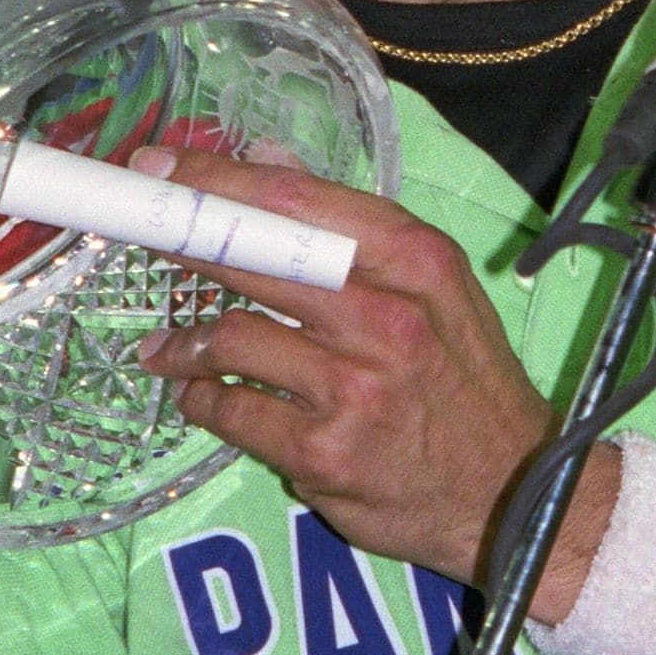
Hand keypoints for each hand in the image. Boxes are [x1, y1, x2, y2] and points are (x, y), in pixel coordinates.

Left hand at [129, 147, 557, 586]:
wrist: (510, 489)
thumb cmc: (464, 378)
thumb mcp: (435, 287)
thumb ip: (352, 230)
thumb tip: (264, 164)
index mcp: (414, 260)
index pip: (294, 201)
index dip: (216, 181)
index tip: (162, 170)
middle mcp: (385, 316)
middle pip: (251, 258)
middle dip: (184, 243)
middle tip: (145, 239)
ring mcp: (352, 387)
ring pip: (232, 338)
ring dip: (185, 343)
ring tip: (169, 350)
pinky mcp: (323, 452)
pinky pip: (232, 412)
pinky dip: (204, 401)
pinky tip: (203, 397)